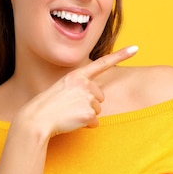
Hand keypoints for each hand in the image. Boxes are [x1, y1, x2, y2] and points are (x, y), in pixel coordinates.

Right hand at [17, 46, 138, 136]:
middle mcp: (84, 83)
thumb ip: (79, 88)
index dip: (121, 55)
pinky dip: (85, 125)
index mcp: (77, 75)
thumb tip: (93, 101)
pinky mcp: (88, 112)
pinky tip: (72, 121)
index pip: (102, 63)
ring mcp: (87, 97)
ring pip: (98, 110)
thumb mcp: (62, 88)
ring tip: (69, 113)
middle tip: (70, 107)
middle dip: (90, 104)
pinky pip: (95, 122)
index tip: (135, 48)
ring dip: (86, 115)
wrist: (37, 119)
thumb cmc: (48, 106)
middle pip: (100, 96)